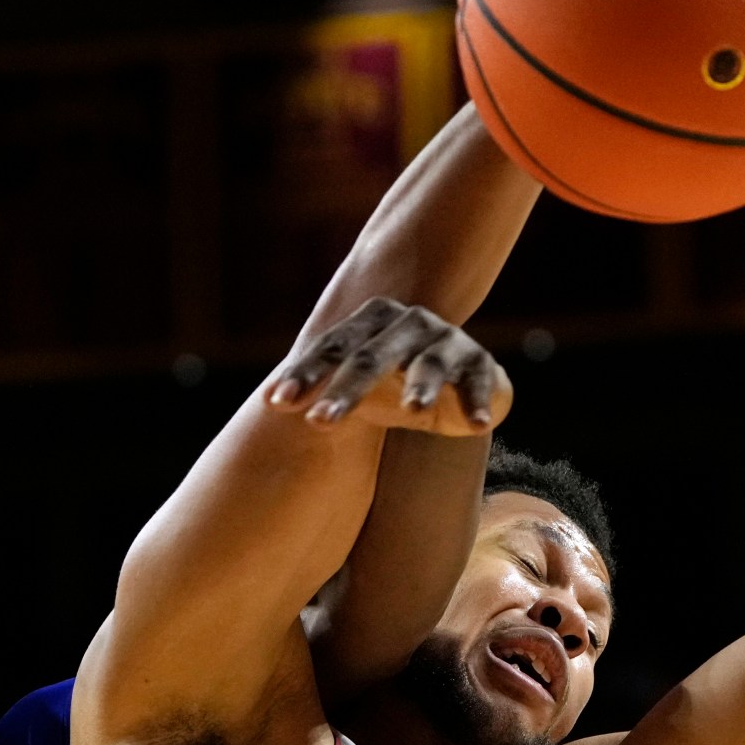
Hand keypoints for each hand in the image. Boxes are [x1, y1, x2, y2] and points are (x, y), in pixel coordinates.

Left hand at [267, 298, 510, 434]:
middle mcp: (409, 322)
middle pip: (371, 357)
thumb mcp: (354, 380)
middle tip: (318, 422)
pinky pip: (477, 383)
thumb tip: (264, 402)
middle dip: (346, 390)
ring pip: (429, 365)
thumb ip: (316, 386)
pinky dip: (478, 403)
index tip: (275, 403)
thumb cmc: (390, 382)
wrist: (450, 383)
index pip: (332, 348)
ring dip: (422, 387)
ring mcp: (447, 341)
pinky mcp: (479, 364)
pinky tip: (477, 425)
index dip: (305, 374)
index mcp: (372, 320)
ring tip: (413, 410)